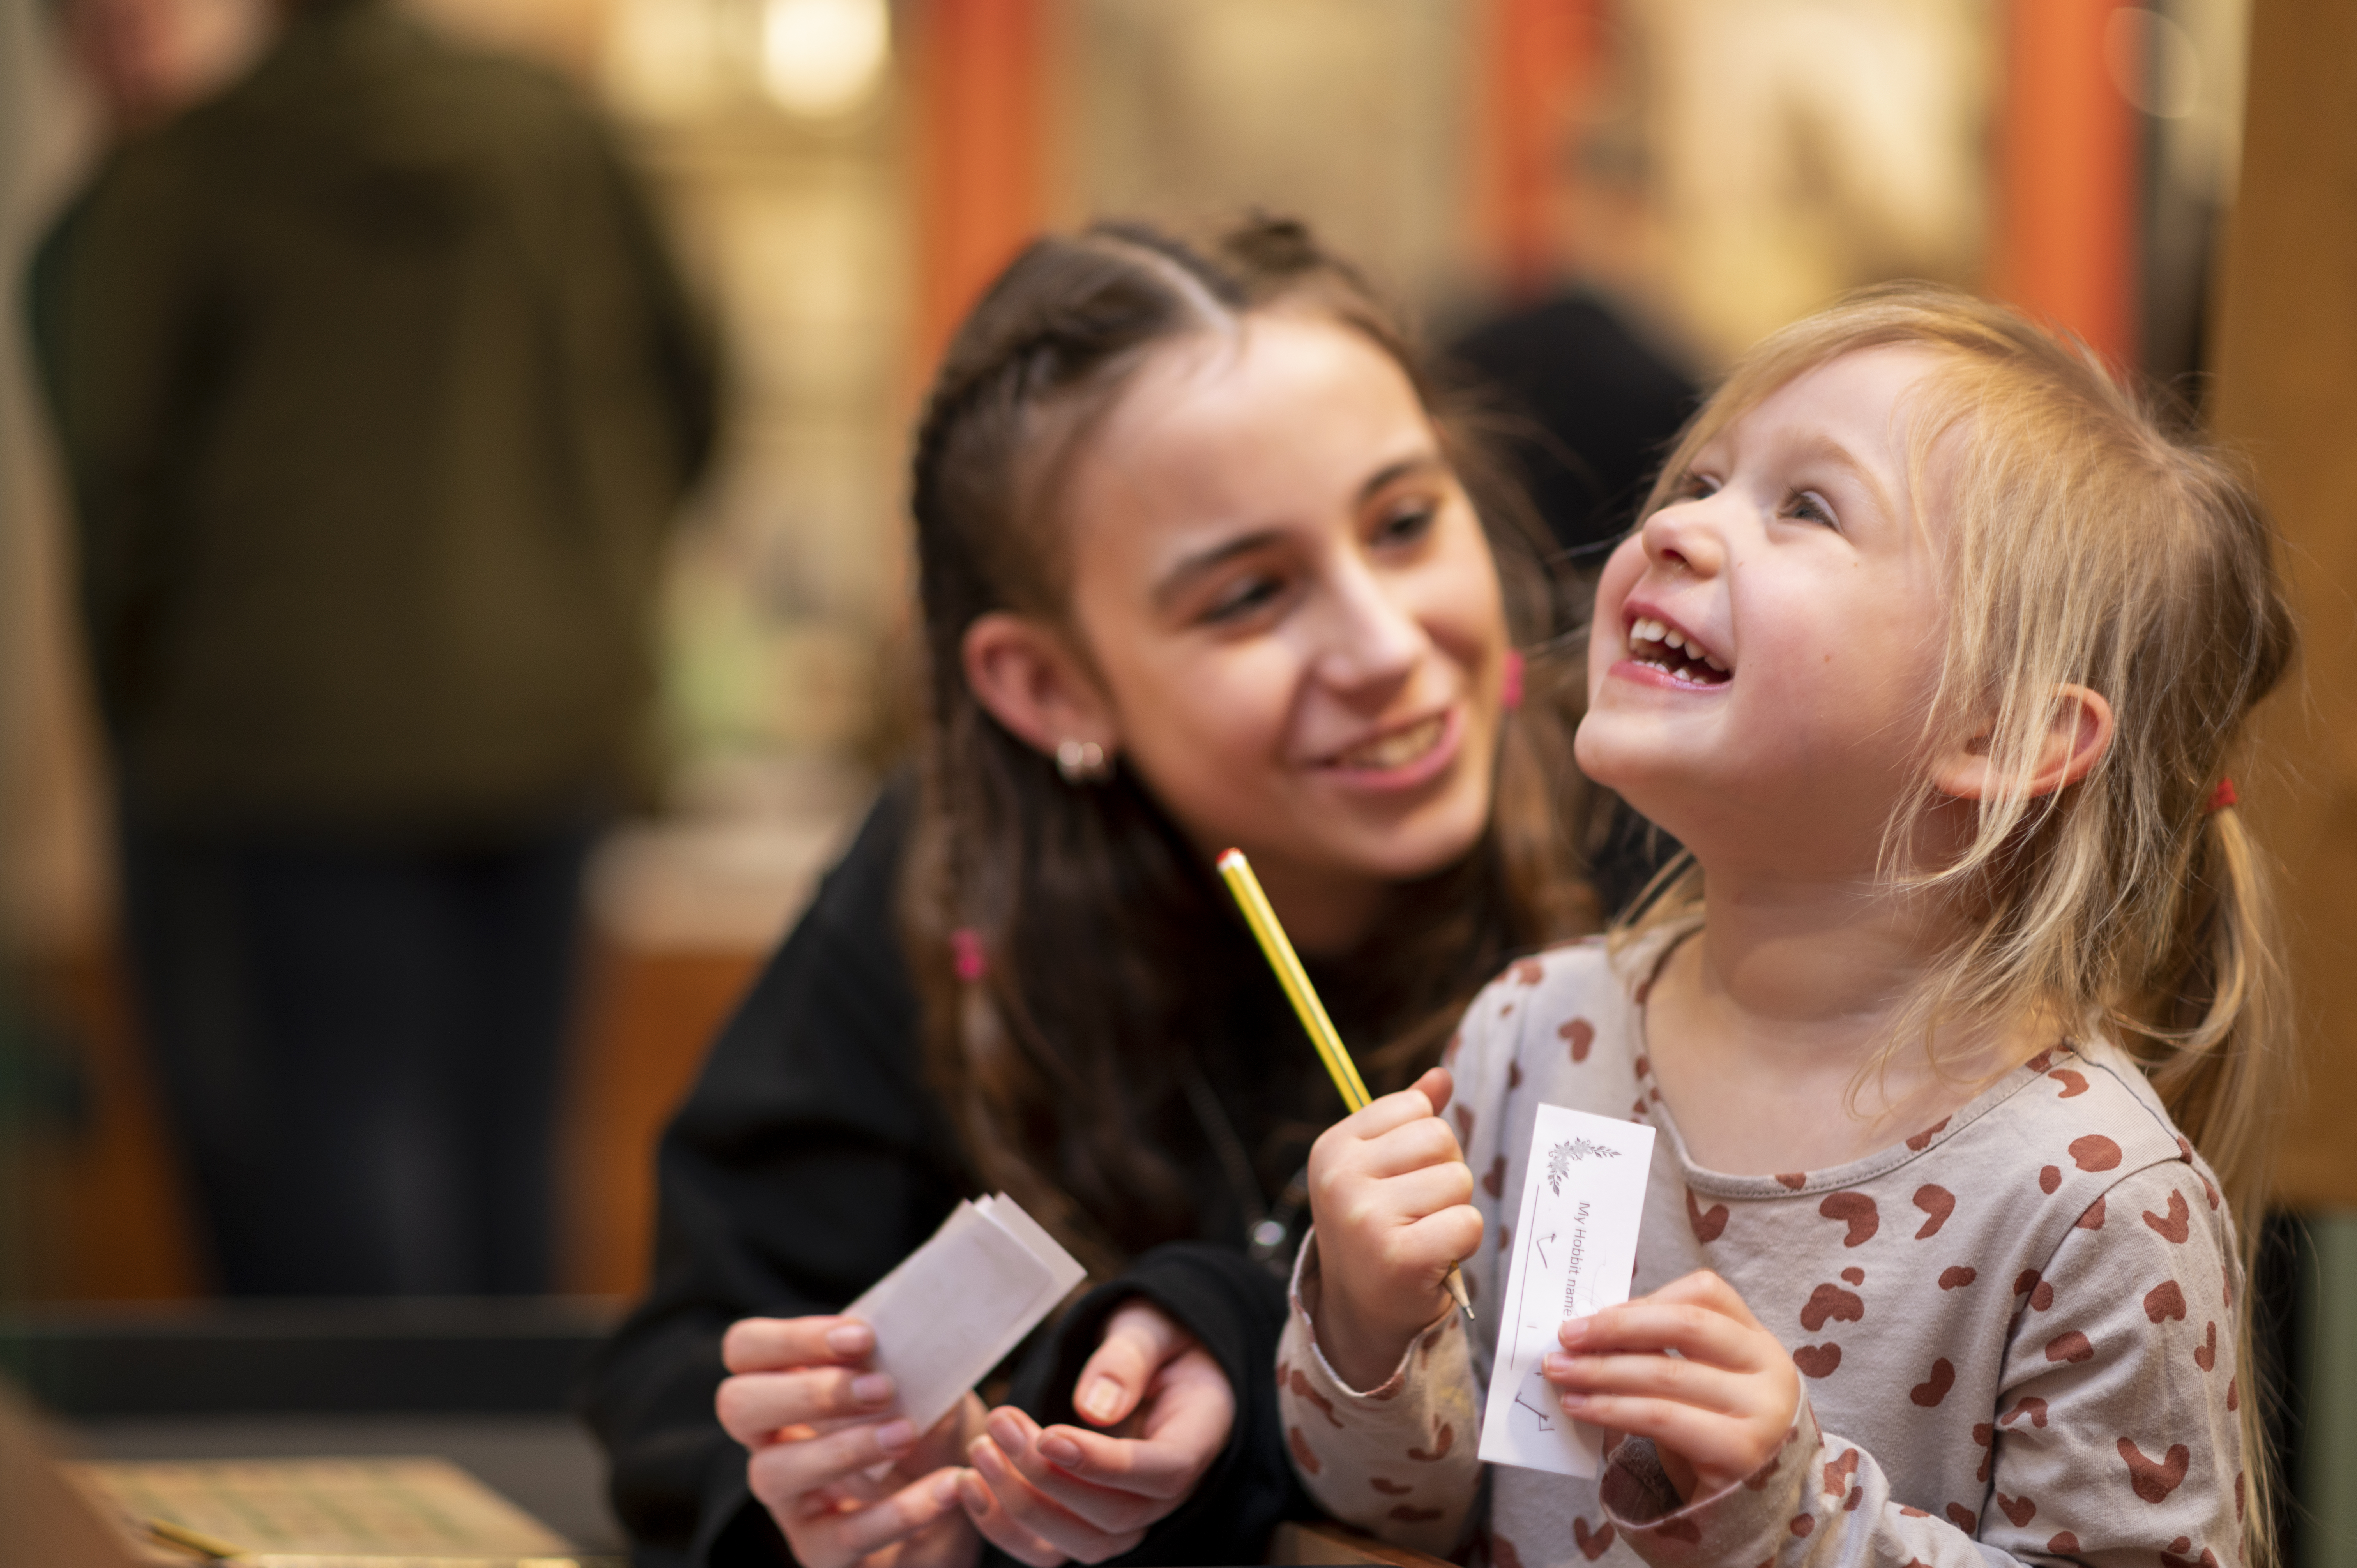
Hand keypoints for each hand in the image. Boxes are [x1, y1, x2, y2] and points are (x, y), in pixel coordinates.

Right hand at [718, 1314, 985, 1567]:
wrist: (969, 1498)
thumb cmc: (934, 1424)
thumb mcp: (927, 1384)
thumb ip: (908, 1360)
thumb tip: (906, 1340)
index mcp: (786, 1383)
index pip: (746, 1349)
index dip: (792, 1339)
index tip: (863, 1337)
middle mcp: (772, 1440)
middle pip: (737, 1405)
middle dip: (808, 1391)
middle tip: (882, 1388)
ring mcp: (789, 1501)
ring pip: (773, 1472)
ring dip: (844, 1448)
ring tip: (907, 1434)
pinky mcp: (819, 1551)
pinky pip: (844, 1534)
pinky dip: (899, 1510)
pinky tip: (947, 1487)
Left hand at [957, 1301, 1235, 1565]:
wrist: (1157, 1362)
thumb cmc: (1157, 1341)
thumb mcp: (1150, 1329)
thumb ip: (1127, 1360)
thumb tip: (1093, 1409)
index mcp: (1197, 1437)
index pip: (1163, 1471)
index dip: (1106, 1464)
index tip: (1049, 1435)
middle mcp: (1169, 1491)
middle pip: (1116, 1516)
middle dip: (1049, 1478)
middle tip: (1001, 1424)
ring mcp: (1130, 1516)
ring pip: (1082, 1544)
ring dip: (1023, 1506)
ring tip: (980, 1451)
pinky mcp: (1090, 1523)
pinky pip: (1052, 1549)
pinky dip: (1006, 1528)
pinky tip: (969, 1485)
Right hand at [1304, 1066, 1481, 1389]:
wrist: (1361, 1315)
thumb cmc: (1378, 1232)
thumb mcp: (1380, 1170)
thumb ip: (1409, 1121)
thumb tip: (1442, 1076)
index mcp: (1333, 1148)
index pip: (1415, 1107)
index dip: (1425, 1145)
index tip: (1400, 1182)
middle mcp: (1340, 1177)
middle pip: (1440, 1139)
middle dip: (1445, 1175)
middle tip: (1419, 1213)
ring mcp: (1366, 1217)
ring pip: (1457, 1180)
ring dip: (1455, 1211)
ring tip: (1425, 1236)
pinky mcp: (1400, 1256)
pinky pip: (1468, 1222)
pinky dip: (1463, 1243)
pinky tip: (1434, 1259)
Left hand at [1541, 1270, 1800, 1501]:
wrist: (1747, 1509)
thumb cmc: (1710, 1434)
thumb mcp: (1697, 1383)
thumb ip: (1660, 1351)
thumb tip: (1588, 1330)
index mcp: (1758, 1341)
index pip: (1706, 1293)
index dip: (1647, 1299)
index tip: (1596, 1313)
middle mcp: (1770, 1369)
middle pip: (1685, 1326)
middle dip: (1616, 1328)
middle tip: (1565, 1336)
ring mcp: (1762, 1410)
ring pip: (1665, 1373)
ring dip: (1601, 1370)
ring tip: (1559, 1372)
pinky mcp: (1740, 1451)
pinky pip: (1661, 1417)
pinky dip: (1611, 1408)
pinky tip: (1579, 1406)